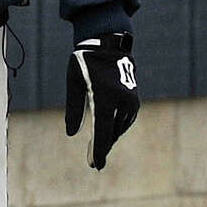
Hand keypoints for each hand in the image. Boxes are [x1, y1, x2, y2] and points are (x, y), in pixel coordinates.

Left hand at [65, 32, 139, 168]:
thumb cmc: (85, 61)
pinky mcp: (134, 99)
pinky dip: (116, 128)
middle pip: (112, 131)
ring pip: (119, 127)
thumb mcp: (74, 82)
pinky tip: (108, 133)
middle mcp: (121, 100)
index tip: (96, 165)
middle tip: (94, 164)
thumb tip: (71, 133)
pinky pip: (125, 120)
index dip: (99, 149)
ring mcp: (131, 100)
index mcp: (105, 96)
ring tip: (98, 150)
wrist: (109, 42)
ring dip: (110, 138)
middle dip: (102, 148)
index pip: (102, 130)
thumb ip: (73, 108)